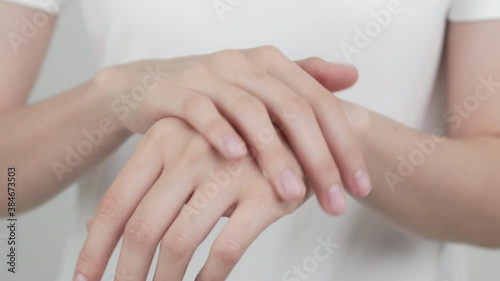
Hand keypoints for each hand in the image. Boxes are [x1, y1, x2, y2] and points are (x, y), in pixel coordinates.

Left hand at [74, 117, 308, 280]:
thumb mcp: (186, 152)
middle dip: (127, 273)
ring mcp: (228, 171)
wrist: (300, 128)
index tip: (84, 279)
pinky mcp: (264, 194)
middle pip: (142, 228)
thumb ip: (148, 185)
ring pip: (179, 243)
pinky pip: (226, 249)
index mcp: (163, 138)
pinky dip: (209, 277)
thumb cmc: (236, 145)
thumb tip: (98, 228)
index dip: (94, 249)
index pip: (115, 203)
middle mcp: (191, 152)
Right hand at [95, 46, 369, 213]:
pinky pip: (199, 110)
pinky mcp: (173, 91)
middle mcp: (243, 63)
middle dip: (318, 158)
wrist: (149, 85)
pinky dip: (218, 132)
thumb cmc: (214, 93)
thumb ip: (304, 80)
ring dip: (274, 154)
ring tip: (293, 194)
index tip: (359, 187)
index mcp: (270, 62)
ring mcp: (207, 74)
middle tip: (335, 201)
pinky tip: (235, 159)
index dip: (344, 144)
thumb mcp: (260, 85)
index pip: (319, 101)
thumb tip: (354, 75)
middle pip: (291, 108)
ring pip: (249, 111)